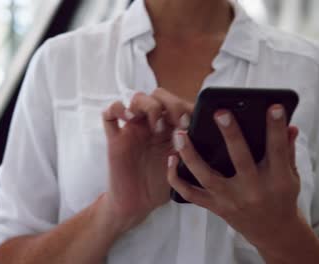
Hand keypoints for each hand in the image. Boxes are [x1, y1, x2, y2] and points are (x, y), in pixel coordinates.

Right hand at [101, 89, 192, 232]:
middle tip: (177, 124)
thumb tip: (209, 134)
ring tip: (156, 126)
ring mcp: (133, 130)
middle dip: (170, 104)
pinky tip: (127, 117)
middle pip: (158, 95)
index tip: (191, 123)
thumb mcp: (182, 167)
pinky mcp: (115, 138)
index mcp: (169, 129)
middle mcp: (152, 125)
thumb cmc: (160, 186)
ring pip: (136, 99)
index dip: (185, 107)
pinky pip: (109, 115)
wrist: (137, 205)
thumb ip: (191, 150)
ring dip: (148, 106)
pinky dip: (116, 108)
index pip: (177, 103)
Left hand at [167, 104, 302, 254]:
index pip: (278, 149)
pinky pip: (190, 194)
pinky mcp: (214, 206)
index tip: (273, 107)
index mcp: (277, 180)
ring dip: (190, 155)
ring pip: (206, 177)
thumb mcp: (291, 175)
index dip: (276, 128)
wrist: (271, 230)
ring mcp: (230, 200)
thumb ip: (287, 150)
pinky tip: (170, 159)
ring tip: (180, 134)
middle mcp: (252, 190)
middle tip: (220, 112)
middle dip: (231, 135)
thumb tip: (290, 126)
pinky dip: (176, 179)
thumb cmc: (280, 195)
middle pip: (241, 160)